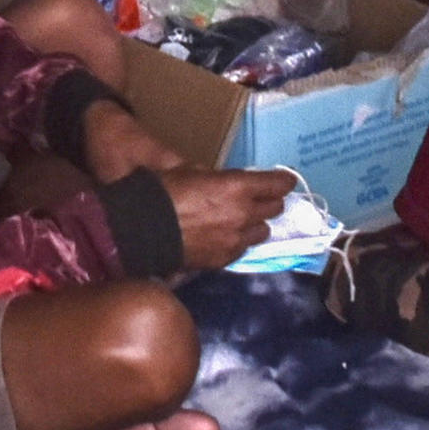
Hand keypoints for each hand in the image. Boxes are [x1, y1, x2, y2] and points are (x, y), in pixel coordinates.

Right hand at [163, 168, 296, 271]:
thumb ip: (218, 178)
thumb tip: (227, 182)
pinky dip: (239, 241)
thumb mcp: (191, 171)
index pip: (278, 184)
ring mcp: (236, 239)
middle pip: (275, 208)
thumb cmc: (164, 192)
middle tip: (260, 198)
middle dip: (269, 201)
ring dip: (256, 223)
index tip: (285, 180)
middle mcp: (244, 214)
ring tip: (241, 220)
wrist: (143, 230)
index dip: (284, 181)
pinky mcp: (225, 258)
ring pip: (263, 231)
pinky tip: (225, 237)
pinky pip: (243, 248)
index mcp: (237, 187)